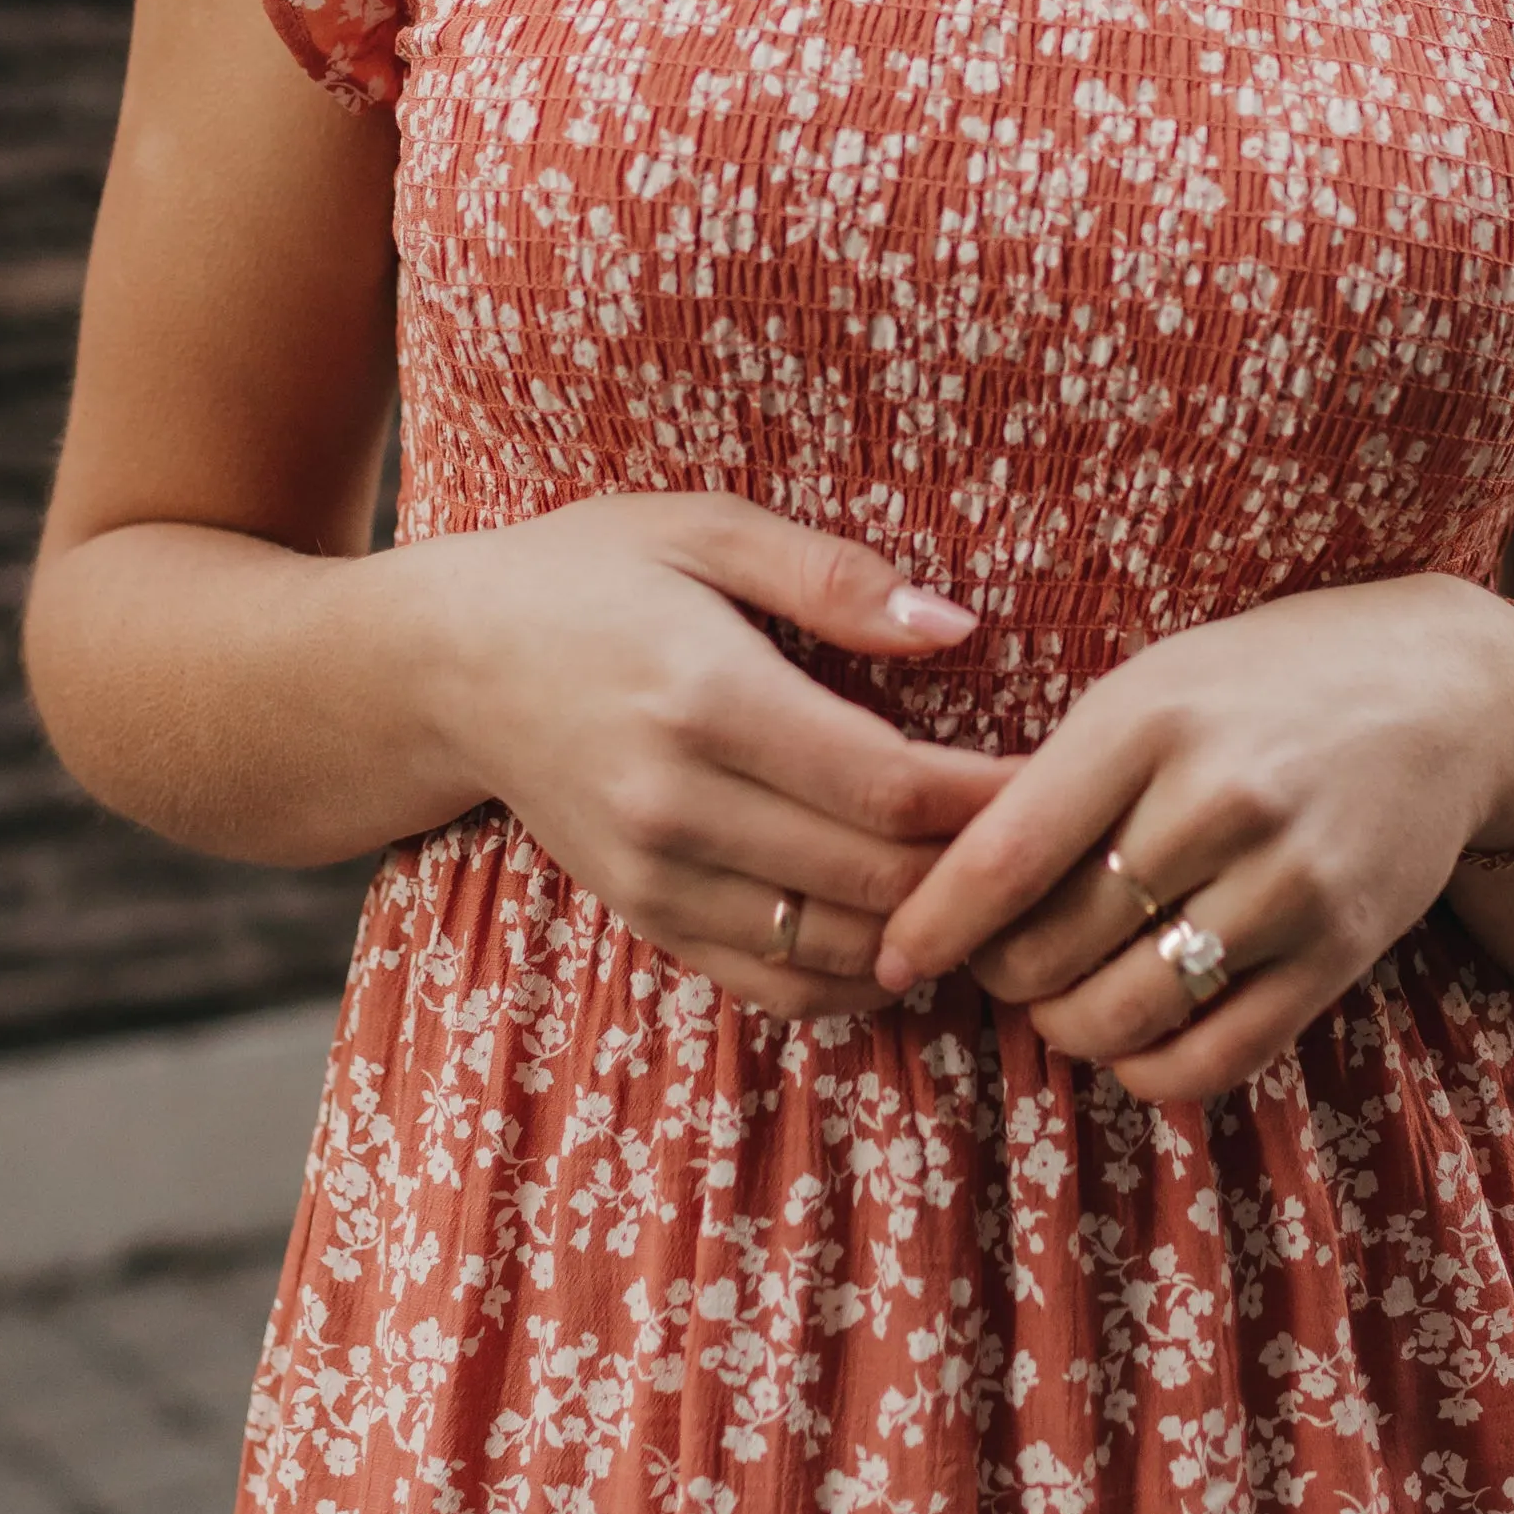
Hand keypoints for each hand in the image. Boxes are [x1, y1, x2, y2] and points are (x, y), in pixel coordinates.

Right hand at [413, 492, 1006, 1014]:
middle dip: (984, 870)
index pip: (891, 786)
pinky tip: (912, 932)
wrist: (446, 664)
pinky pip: (778, 983)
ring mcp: (660, 878)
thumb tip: (960, 628)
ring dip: (934, 931)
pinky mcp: (648, 917)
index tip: (1067, 774)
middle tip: (1062, 839)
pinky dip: (862, 976)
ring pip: (840, 946)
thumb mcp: (702, 530)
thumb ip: (833, 578)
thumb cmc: (585, 574)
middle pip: (879, 878)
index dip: (994, 798)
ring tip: (1005, 890)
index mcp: (709, 698)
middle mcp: (681, 807)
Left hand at [871, 575, 1513, 1098]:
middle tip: (994, 962)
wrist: (1442, 693)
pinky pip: (1213, 1059)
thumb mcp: (1151, 687)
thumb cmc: (1261, 684)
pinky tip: (1131, 1033)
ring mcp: (1287, 883)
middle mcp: (1219, 799)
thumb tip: (942, 887)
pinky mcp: (1340, 952)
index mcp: (1148, 717)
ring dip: (1066, 1026)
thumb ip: (1059, 777)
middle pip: (1054, 946)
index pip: (1007, 852)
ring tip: (1057, 997)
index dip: (934, 924)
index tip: (893, 956)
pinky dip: (1147, 1067)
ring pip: (1123, 1013)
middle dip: (1000, 975)